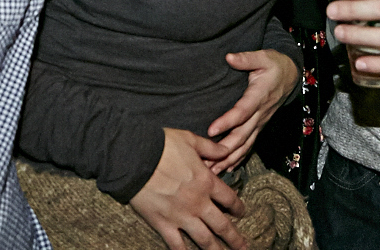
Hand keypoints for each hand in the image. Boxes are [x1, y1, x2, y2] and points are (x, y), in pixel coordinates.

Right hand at [129, 128, 246, 249]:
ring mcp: (181, 216)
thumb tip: (226, 149)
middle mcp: (198, 203)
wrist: (136, 158)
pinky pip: (176, 244)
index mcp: (206, 182)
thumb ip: (210, 148)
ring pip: (204, 239)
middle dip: (234, 238)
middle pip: (221, 225)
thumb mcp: (191, 140)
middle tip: (243, 247)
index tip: (242, 213)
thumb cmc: (163, 146)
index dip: (238, 207)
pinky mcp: (163, 224)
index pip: (229, 198)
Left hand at [205, 49, 298, 172]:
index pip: (242, 112)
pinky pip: (249, 146)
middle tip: (207, 162)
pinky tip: (227, 168)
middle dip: (224, 150)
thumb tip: (229, 58)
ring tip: (212, 171)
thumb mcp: (263, 57)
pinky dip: (238, 158)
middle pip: (242, 136)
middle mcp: (260, 113)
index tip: (211, 130)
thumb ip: (246, 58)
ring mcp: (260, 122)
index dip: (227, 122)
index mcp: (259, 96)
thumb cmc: (274, 65)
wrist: (290, 76)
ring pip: (245, 145)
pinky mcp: (259, 126)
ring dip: (228, 159)